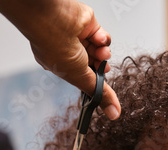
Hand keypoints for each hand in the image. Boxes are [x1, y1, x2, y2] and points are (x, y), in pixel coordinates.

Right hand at [0, 0, 120, 119]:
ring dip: (104, 53)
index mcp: (61, 65)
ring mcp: (79, 38)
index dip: (95, 82)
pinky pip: (102, 36)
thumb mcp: (80, 77)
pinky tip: (99, 39)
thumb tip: (113, 113)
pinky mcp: (88, 25)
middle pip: (94, 64)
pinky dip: (104, 39)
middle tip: (102, 67)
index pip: (84, 77)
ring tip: (101, 52)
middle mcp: (70, 52)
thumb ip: (99, 93)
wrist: (54, 19)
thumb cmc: (55, 46)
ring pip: (100, 51)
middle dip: (101, 67)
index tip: (104, 88)